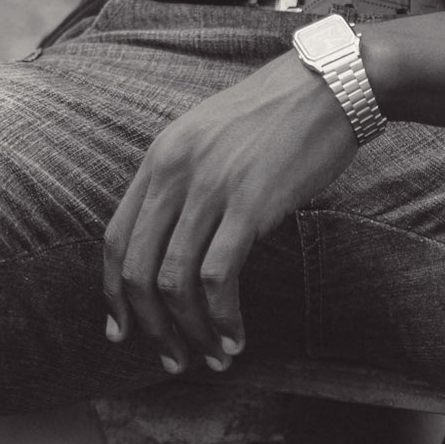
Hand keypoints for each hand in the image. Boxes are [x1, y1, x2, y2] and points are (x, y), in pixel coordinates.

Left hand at [103, 51, 360, 374]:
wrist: (330, 84)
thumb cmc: (278, 116)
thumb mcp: (210, 136)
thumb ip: (185, 180)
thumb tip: (172, 243)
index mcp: (161, 156)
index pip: (115, 237)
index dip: (114, 293)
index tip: (123, 331)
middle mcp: (175, 171)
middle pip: (136, 268)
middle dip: (150, 325)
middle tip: (171, 359)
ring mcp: (210, 186)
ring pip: (174, 281)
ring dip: (190, 332)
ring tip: (213, 358)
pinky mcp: (249, 202)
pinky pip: (218, 277)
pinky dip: (222, 318)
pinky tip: (236, 336)